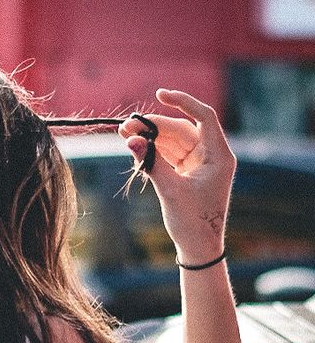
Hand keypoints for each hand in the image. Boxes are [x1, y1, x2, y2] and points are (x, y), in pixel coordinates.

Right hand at [118, 89, 236, 265]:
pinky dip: (153, 151)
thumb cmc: (192, 222)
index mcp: (218, 155)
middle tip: (126, 127)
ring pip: (172, 141)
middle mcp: (211, 155)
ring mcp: (199, 164)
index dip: (183, 102)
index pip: (203, 116)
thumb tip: (132, 141)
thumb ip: (152, 163)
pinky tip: (135, 149)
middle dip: (154, 127)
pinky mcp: (187, 173)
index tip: (160, 94)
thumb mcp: (170, 191)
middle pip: (181, 129)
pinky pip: (169, 154)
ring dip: (150, 138)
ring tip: (124, 136)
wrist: (198, 247)